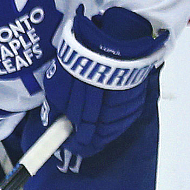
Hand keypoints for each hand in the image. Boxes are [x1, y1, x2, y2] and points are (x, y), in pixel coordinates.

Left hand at [43, 6, 168, 156]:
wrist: (110, 43)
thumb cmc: (80, 65)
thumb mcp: (57, 87)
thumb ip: (55, 109)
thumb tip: (53, 122)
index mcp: (88, 117)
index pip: (84, 143)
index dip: (76, 146)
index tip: (69, 146)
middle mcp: (109, 118)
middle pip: (101, 139)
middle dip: (90, 140)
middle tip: (79, 137)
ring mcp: (126, 110)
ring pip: (115, 129)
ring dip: (104, 129)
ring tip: (93, 122)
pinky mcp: (137, 99)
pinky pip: (126, 116)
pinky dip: (116, 118)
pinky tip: (109, 112)